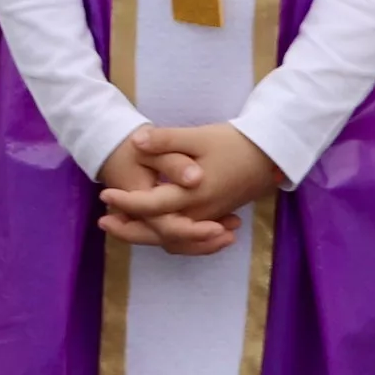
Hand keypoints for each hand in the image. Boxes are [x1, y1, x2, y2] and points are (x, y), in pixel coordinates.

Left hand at [99, 122, 281, 253]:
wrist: (270, 155)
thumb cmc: (234, 143)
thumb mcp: (199, 136)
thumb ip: (166, 141)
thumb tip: (136, 142)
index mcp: (193, 194)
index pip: (151, 205)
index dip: (126, 202)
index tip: (105, 194)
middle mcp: (199, 213)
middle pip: (158, 232)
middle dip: (129, 230)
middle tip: (103, 223)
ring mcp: (208, 219)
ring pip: (172, 238)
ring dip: (145, 235)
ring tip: (121, 227)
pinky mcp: (214, 218)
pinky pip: (186, 238)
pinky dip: (167, 237)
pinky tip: (153, 228)